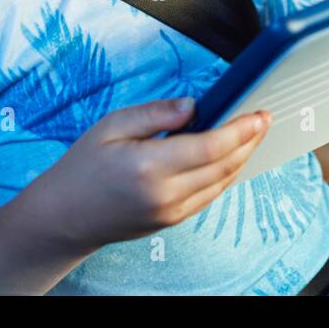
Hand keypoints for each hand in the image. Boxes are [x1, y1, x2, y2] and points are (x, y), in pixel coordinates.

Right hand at [49, 98, 270, 248]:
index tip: (260, 113)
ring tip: (254, 133)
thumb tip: (194, 105)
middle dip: (250, 140)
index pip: (211, 147)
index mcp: (149, 166)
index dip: (242, 129)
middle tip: (265, 117)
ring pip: (222, 182)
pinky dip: (227, 173)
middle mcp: (165, 195)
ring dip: (244, 157)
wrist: (62, 217)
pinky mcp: (172, 221)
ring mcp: (171, 213)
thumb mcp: (111, 126)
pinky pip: (210, 195)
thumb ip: (155, 113)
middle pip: (225, 165)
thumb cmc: (82, 167)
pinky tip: (233, 156)